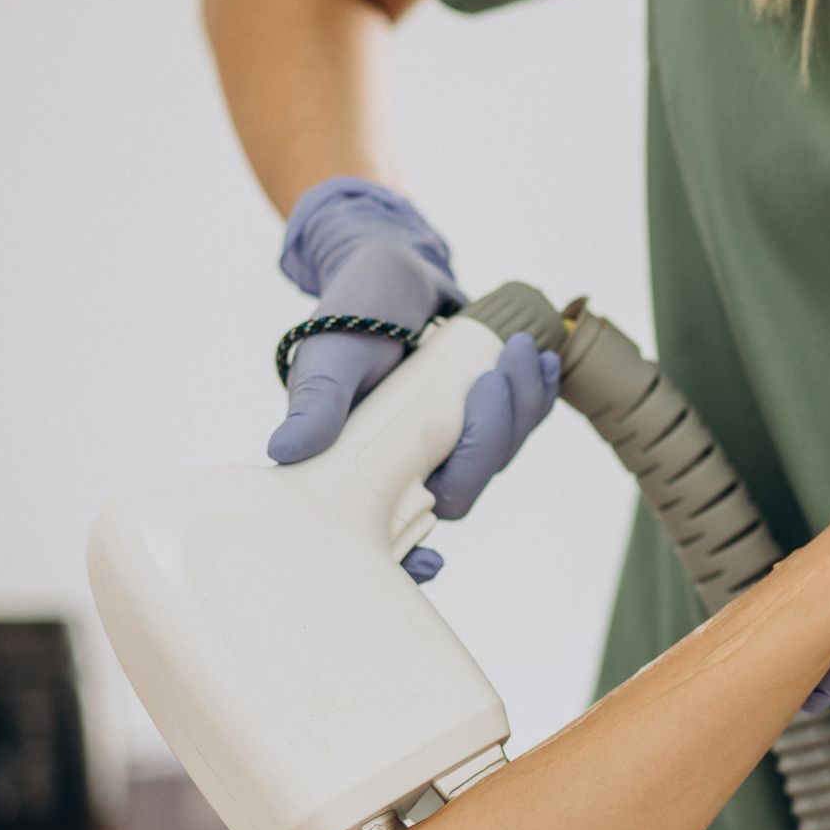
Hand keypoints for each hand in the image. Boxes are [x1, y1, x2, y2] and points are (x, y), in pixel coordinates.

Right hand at [270, 177, 558, 581]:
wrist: (392, 267)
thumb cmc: (352, 310)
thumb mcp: (329, 350)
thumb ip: (317, 400)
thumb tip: (286, 451)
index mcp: (363, 464)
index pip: (387, 531)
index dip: (410, 558)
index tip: (434, 562)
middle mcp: (409, 462)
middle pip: (462, 490)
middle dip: (488, 439)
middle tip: (491, 376)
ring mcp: (450, 441)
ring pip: (496, 456)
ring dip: (519, 407)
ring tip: (518, 349)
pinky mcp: (483, 414)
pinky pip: (519, 423)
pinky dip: (538, 393)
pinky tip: (543, 360)